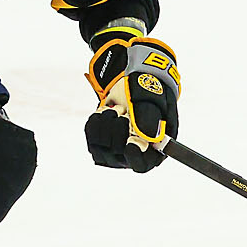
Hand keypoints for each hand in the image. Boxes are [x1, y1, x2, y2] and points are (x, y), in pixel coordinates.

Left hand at [85, 36, 179, 171]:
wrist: (134, 81)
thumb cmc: (150, 89)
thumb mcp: (152, 98)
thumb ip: (149, 118)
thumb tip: (146, 138)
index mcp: (155, 147)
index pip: (142, 164)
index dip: (134, 157)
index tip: (130, 142)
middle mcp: (134, 153)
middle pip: (116, 155)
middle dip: (117, 129)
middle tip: (125, 110)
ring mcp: (116, 150)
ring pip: (100, 148)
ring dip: (105, 124)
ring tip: (116, 110)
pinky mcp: (101, 143)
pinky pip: (91, 138)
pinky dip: (96, 121)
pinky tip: (106, 111)